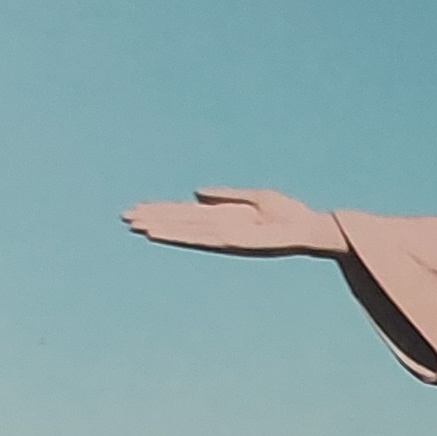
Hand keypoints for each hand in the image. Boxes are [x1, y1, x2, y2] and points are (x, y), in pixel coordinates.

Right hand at [122, 187, 340, 256]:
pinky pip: (202, 238)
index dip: (164, 211)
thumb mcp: (255, 199)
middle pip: (181, 223)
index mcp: (225, 218)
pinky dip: (182, 235)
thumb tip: (195, 193)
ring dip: (162, 228)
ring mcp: (226, 236)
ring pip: (186, 231)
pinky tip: (165, 234)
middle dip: (155, 219)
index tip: (140, 209)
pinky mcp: (234, 242)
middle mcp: (221, 229)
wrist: (310, 229)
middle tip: (126, 217)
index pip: (187, 214)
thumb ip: (225, 197)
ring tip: (136, 225)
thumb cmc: (288, 215)